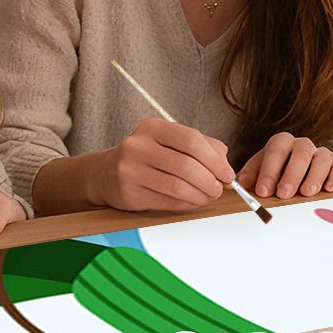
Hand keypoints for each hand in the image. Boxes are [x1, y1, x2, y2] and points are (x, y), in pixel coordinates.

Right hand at [91, 118, 234, 212]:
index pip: (191, 139)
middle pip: (186, 165)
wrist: (105, 173)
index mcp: (153, 128)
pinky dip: (186, 204)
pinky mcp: (129, 193)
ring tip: (208, 196)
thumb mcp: (170, 141)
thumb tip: (225, 164)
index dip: (214, 159)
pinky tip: (193, 202)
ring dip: (200, 195)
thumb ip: (201, 146)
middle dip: (209, 180)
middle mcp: (138, 146)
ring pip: (177, 187)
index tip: (227, 173)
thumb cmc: (146, 156)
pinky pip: (167, 202)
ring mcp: (130, 170)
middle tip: (219, 188)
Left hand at [238, 134, 332, 199]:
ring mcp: (320, 153)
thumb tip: (242, 183)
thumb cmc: (274, 175)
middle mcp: (302, 145)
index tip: (263, 190)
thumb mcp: (258, 174)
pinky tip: (328, 189)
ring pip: (322, 158)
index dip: (269, 170)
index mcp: (281, 143)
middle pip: (301, 153)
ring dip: (314, 176)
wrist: (294, 174)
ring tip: (307, 193)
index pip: (276, 151)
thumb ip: (250, 177)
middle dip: (292, 174)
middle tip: (284, 194)